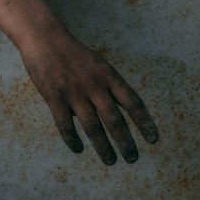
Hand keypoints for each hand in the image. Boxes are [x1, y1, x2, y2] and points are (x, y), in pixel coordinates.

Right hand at [19, 29, 157, 164]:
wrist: (45, 38)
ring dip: (103, 146)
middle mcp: (95, 86)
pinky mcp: (55, 98)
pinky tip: (78, 149)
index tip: (154, 139)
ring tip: (110, 160)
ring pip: (93, 126)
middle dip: (125, 141)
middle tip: (133, 158)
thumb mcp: (98, 64)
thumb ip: (107, 86)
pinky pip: (65, 125)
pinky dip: (72, 140)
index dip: (144, 122)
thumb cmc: (73, 53)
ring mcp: (74, 93)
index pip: (132, 102)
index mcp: (108, 76)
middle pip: (114, 119)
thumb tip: (117, 111)